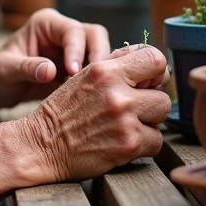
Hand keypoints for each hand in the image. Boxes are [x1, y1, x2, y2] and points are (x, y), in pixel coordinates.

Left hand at [0, 9, 111, 108]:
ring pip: (101, 53)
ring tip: (96, 91)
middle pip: (95, 36)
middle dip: (98, 56)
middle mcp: (63, 32)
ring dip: (101, 71)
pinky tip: (94, 98)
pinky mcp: (78, 69)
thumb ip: (26, 68)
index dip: (77, 50)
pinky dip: (98, 82)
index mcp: (46, 23)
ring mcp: (73, 50)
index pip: (72, 30)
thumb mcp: (4, 70)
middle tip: (95, 81)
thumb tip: (50, 70)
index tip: (73, 72)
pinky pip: (96, 72)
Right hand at [16, 43, 170, 181]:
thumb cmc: (64, 111)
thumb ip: (117, 64)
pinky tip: (122, 142)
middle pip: (163, 95)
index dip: (156, 73)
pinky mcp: (129, 144)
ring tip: (125, 126)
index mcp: (106, 70)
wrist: (41, 145)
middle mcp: (117, 93)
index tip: (148, 84)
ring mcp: (124, 120)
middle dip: (150, 104)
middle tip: (131, 111)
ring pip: (161, 118)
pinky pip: (156, 142)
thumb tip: (152, 61)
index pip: (156, 59)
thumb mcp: (85, 76)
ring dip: (148, 124)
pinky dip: (144, 145)